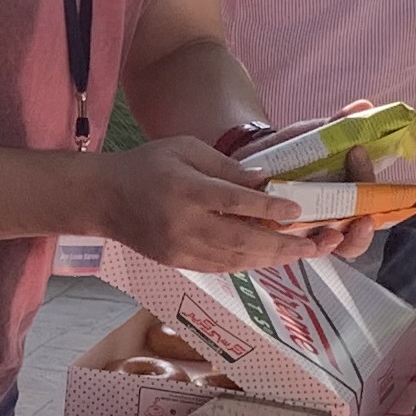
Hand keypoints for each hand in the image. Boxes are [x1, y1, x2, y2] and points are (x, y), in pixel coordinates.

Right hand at [96, 136, 364, 273]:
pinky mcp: (177, 262)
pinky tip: (268, 258)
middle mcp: (183, 224)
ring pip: (234, 259)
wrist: (103, 199)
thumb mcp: (185, 148)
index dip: (268, 208)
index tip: (297, 210)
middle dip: (281, 245)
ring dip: (270, 259)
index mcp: (185, 190)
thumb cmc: (146, 165)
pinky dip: (248, 264)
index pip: (233, 202)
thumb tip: (264, 180)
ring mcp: (179, 249)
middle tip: (313, 245)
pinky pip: (220, 267)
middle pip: (240, 240)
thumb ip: (224, 166)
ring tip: (299, 254)